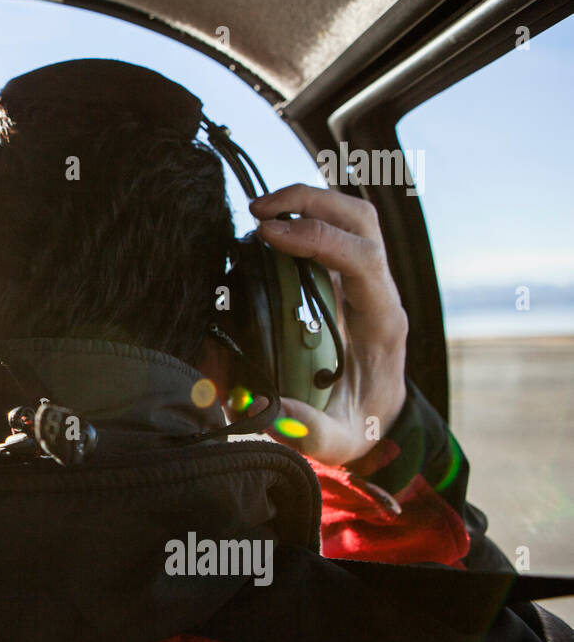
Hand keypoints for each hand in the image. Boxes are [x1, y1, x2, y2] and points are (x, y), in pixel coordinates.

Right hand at [247, 184, 408, 465]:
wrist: (380, 417)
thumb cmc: (361, 425)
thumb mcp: (340, 440)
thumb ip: (309, 431)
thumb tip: (270, 412)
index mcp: (382, 322)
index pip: (363, 259)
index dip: (318, 239)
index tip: (269, 237)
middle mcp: (378, 290)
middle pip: (360, 220)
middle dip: (311, 201)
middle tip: (258, 211)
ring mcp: (362, 279)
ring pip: (349, 215)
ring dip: (307, 201)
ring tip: (260, 211)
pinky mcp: (341, 276)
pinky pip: (331, 230)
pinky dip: (302, 217)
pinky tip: (268, 227)